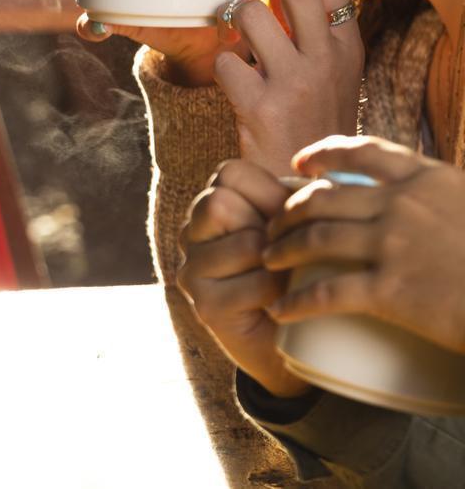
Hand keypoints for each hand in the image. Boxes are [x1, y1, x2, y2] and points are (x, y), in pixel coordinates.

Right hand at [179, 160, 312, 397]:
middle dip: (266, 225)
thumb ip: (294, 198)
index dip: (267, 190)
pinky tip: (284, 304)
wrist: (295, 341)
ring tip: (288, 277)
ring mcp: (191, 273)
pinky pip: (257, 284)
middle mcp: (190, 236)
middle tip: (284, 250)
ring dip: (279, 261)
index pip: (228, 173)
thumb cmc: (300, 272)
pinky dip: (283, 294)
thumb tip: (321, 171)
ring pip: (244, 244)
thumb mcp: (295, 226)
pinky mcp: (206, 307)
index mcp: (208, 208)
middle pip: (220, 203)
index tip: (286, 216)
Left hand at [213, 0, 364, 174]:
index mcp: (346, 45)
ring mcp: (296, 83)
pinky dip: (219, 66)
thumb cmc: (306, 122)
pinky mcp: (262, 107)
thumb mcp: (326, 74)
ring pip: (252, 16)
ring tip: (235, 30)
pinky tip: (231, 82)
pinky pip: (224, 63)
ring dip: (233, 15)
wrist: (301, 187)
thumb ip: (309, 30)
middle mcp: (327, 59)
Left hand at [265, 136, 464, 353]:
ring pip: (314, 238)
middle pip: (323, 197)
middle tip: (272, 225)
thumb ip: (440, 197)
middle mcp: (405, 205)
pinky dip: (295, 302)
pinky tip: (279, 310)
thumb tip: (419, 195)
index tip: (299, 165)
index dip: (322, 155)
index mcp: (429, 180)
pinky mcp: (392, 291)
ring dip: (280, 249)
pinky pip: (326, 293)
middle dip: (287, 210)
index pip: (363, 152)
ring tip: (267, 261)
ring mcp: (395, 246)